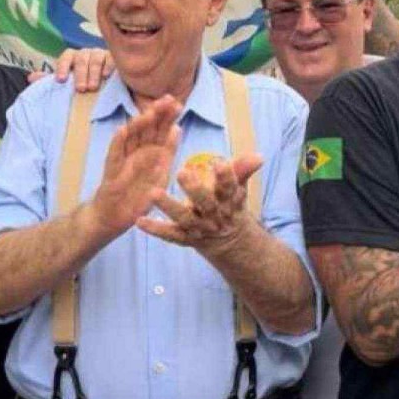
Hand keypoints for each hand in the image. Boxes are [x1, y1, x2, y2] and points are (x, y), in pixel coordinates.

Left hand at [28, 48, 114, 92]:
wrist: (108, 87)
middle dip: (80, 74)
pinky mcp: (115, 58)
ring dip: (93, 73)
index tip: (61, 80)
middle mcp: (87, 53)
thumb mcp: (68, 83)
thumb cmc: (85, 84)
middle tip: (80, 89)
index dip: (63, 67)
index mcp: (74, 57)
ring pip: (95, 58)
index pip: (67, 56)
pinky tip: (106, 76)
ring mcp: (101, 54)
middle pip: (81, 58)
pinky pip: (111, 58)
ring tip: (93, 87)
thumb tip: (30, 78)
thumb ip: (50, 81)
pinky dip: (108, 66)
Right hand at [87, 96, 180, 239]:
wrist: (114, 218)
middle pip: (148, 129)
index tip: (178, 103)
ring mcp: (124, 160)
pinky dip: (118, 142)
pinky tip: (122, 130)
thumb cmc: (139, 197)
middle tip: (168, 99)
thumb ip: (168, 154)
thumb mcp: (161, 175)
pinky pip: (114, 156)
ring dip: (140, 124)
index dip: (168, 117)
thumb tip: (177, 128)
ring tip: (150, 112)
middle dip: (157, 114)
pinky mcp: (112, 173)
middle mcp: (138, 152)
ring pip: (132, 138)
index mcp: (152, 153)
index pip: (161, 131)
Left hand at [136, 154, 263, 255]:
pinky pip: (170, 235)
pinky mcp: (186, 238)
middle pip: (206, 204)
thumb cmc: (231, 207)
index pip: (230, 188)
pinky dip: (155, 229)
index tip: (218, 162)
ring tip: (154, 193)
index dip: (226, 177)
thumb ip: (243, 171)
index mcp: (229, 202)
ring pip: (184, 218)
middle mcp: (214, 216)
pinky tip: (139, 221)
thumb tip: (259, 156)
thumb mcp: (239, 189)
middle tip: (182, 172)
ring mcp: (199, 229)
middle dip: (195, 190)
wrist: (231, 242)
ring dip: (169, 206)